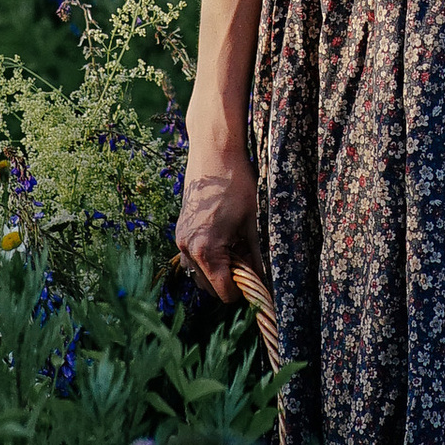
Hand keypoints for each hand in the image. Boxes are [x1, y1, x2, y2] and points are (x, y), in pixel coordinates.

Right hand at [174, 136, 260, 306]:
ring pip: (199, 272)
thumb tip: (264, 278)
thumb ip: (257, 255)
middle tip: (248, 259)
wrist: (213, 153)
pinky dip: (208, 256)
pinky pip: (193, 256)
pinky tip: (224, 237)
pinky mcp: (180, 230)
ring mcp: (181, 239)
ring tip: (236, 248)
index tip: (256, 279)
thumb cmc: (236, 184)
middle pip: (209, 286)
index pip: (223, 292)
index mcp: (206, 250)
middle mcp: (188, 248)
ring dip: (217, 269)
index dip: (243, 290)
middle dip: (229, 280)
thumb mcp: (253, 222)